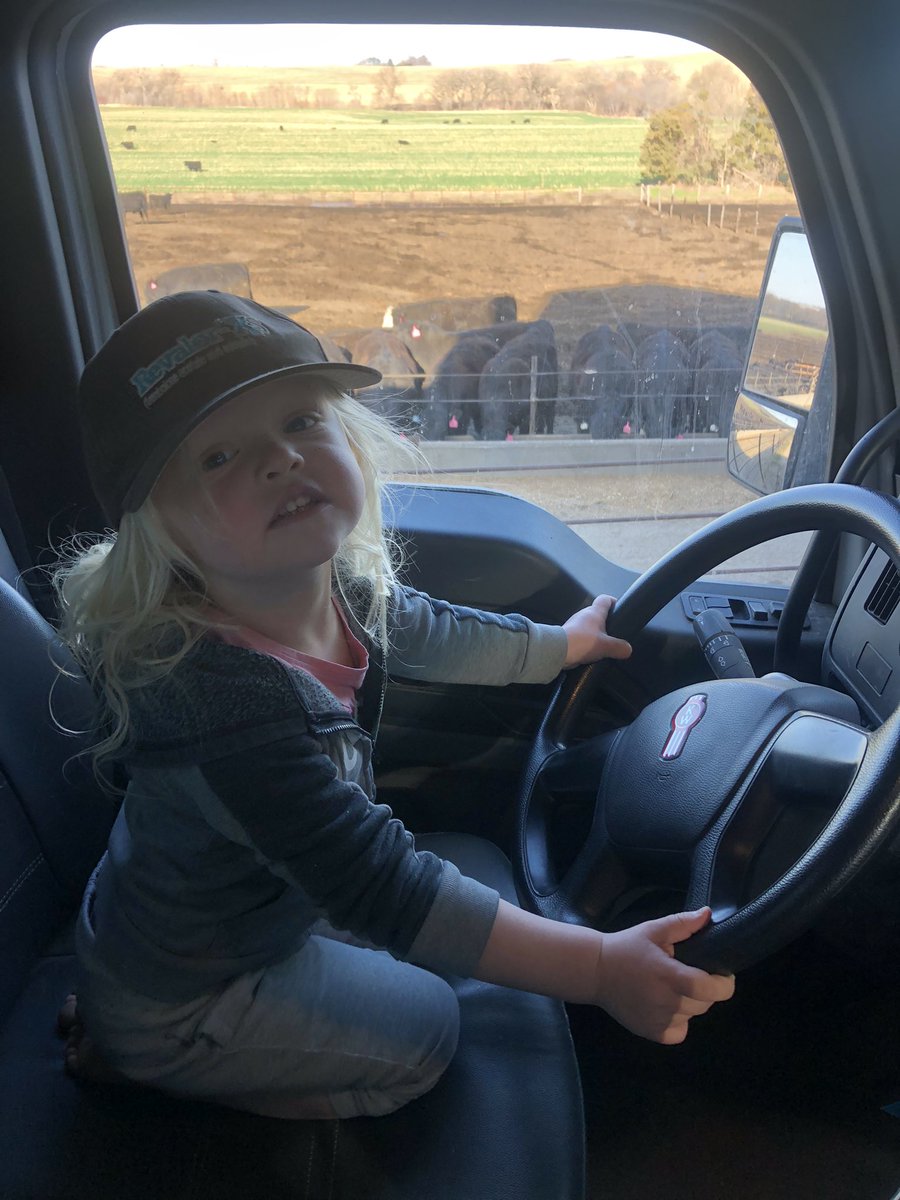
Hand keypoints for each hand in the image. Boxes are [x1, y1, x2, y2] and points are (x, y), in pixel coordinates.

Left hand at [563, 594, 631, 667]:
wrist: (558, 651)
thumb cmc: (582, 642)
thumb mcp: (606, 646)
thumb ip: (619, 647)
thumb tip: (627, 649)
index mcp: (594, 612)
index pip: (605, 599)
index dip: (613, 602)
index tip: (620, 608)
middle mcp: (583, 615)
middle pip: (597, 614)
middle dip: (606, 623)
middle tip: (614, 634)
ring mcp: (574, 624)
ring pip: (588, 626)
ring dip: (595, 634)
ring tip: (602, 646)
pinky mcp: (568, 635)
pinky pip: (581, 636)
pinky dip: (586, 642)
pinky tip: (590, 652)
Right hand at [593, 908, 734, 1043]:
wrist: (596, 971)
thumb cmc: (627, 948)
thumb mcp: (654, 930)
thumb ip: (683, 923)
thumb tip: (707, 914)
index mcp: (670, 975)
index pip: (711, 989)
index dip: (724, 984)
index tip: (721, 974)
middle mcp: (667, 1002)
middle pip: (705, 1003)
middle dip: (705, 989)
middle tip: (689, 974)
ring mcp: (660, 1020)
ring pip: (693, 1015)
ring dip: (690, 1003)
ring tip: (673, 988)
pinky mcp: (653, 1033)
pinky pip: (680, 1031)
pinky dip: (679, 1021)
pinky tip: (667, 1005)